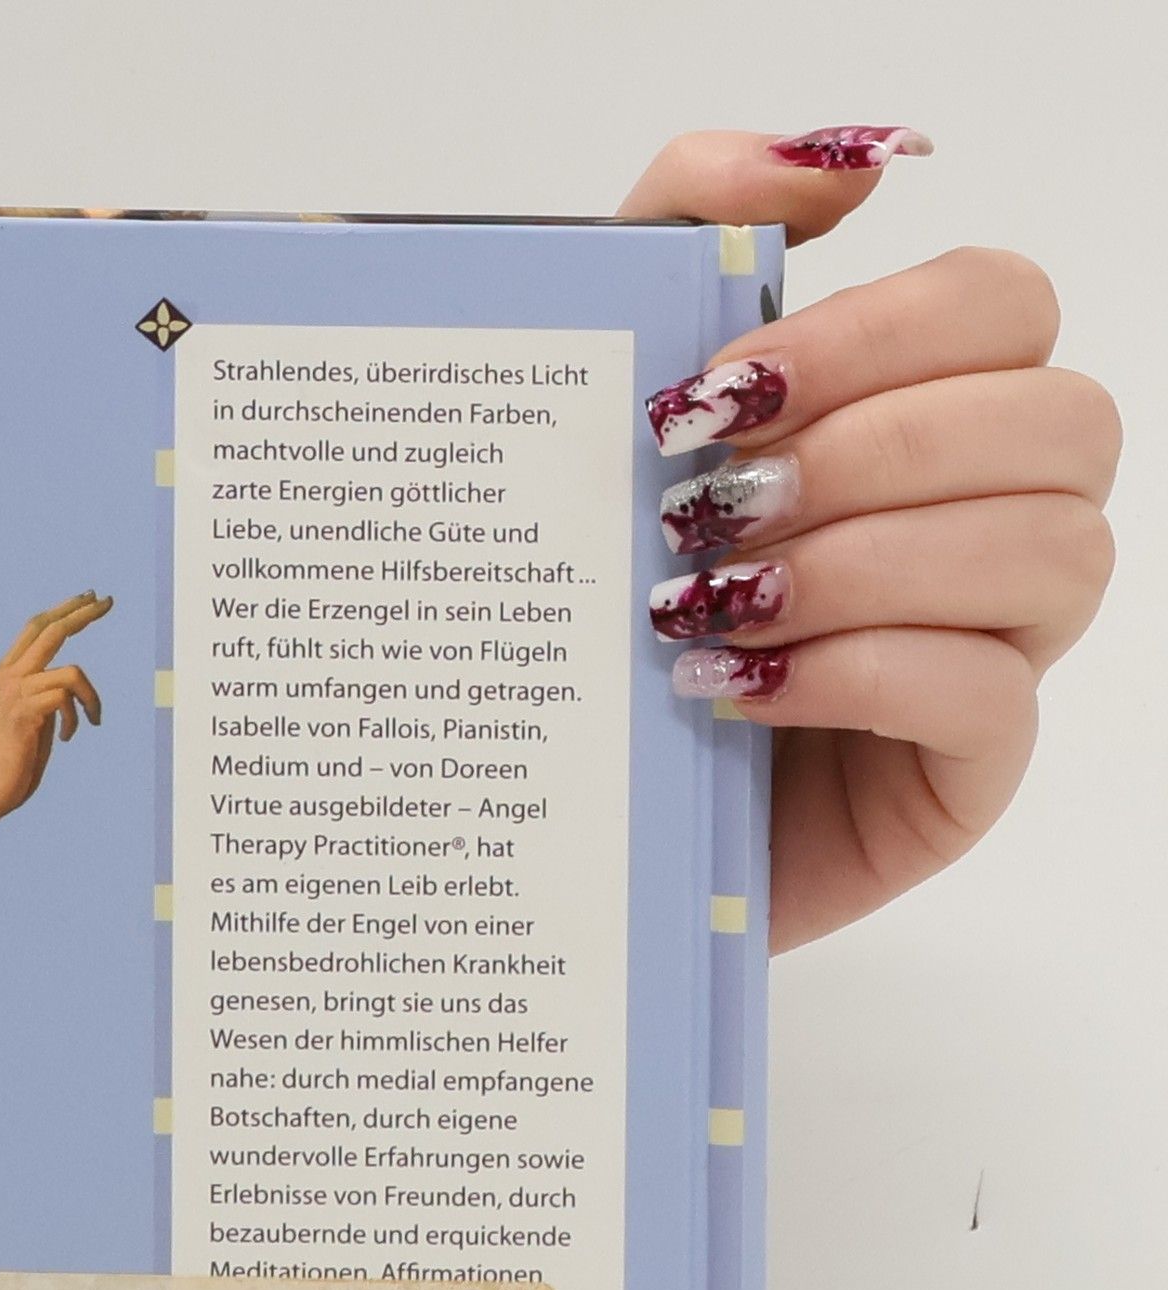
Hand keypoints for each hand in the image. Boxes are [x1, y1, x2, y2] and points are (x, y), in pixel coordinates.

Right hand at [0, 591, 110, 847]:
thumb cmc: (10, 760)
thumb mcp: (30, 718)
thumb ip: (44, 696)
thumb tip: (69, 686)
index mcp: (6, 674)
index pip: (36, 628)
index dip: (63, 610)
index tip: (88, 598)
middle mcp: (7, 675)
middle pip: (50, 629)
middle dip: (82, 613)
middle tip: (107, 601)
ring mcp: (14, 691)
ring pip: (71, 671)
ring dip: (92, 697)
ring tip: (93, 718)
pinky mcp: (24, 710)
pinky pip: (67, 698)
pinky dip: (77, 718)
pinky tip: (69, 738)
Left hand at [622, 130, 1119, 950]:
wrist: (573, 792)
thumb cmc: (607, 590)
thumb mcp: (609, 393)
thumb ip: (695, 230)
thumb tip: (842, 158)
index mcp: (930, 413)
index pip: (1000, 306)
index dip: (875, 332)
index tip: (719, 395)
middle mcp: (994, 516)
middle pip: (1057, 420)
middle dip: (872, 451)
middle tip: (714, 508)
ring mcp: (998, 646)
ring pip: (1046, 553)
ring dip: (862, 565)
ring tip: (711, 605)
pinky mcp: (967, 769)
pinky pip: (987, 697)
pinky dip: (857, 674)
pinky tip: (734, 686)